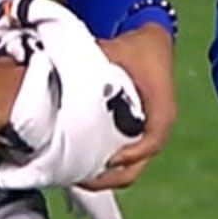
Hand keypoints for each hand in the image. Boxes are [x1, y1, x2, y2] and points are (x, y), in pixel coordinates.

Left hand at [83, 24, 175, 191]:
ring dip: (106, 174)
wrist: (152, 40)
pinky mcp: (139, 131)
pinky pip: (126, 156)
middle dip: (110, 177)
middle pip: (139, 163)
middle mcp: (159, 124)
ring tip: (76, 174)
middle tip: (79, 178)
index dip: (129, 155)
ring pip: (131, 165)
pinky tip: (83, 161)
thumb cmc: (137, 47)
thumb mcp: (115, 51)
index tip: (106, 160)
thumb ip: (91, 64)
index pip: (151, 141)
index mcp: (161, 107)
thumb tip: (56, 75)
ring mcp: (149, 131)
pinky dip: (107, 164)